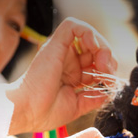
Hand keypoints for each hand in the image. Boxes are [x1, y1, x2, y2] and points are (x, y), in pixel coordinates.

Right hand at [6, 18, 116, 135]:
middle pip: (96, 48)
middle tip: (108, 73)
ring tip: (103, 63)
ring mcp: (61, 51)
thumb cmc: (45, 112)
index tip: (109, 84)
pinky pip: (74, 26)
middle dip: (108, 58)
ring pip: (88, 35)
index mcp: (71, 74)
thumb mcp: (78, 106)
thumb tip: (109, 93)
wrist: (28, 111)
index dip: (108, 70)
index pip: (96, 63)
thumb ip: (94, 98)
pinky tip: (94, 47)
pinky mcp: (55, 43)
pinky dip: (89, 33)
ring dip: (102, 46)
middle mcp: (67, 61)